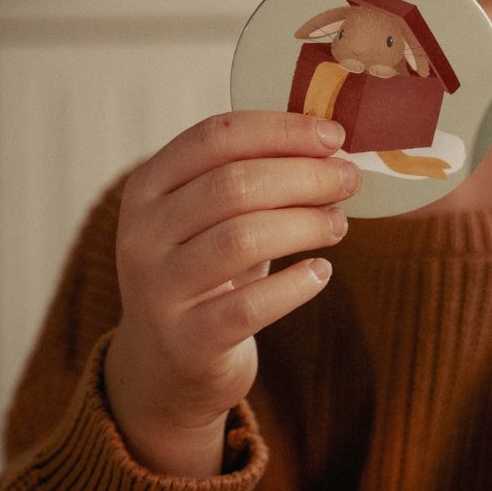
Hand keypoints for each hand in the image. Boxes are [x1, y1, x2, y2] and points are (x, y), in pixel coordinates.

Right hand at [104, 110, 359, 476]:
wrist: (168, 361)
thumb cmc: (209, 265)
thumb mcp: (213, 214)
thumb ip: (255, 172)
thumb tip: (331, 144)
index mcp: (149, 185)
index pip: (215, 136)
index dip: (281, 129)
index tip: (333, 135)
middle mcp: (143, 234)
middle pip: (232, 185)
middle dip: (303, 175)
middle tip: (347, 179)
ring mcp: (158, 290)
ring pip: (241, 239)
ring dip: (305, 224)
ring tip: (337, 224)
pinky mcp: (185, 341)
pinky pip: (248, 305)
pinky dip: (294, 284)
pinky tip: (321, 272)